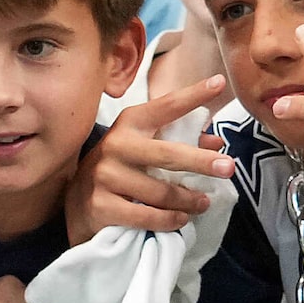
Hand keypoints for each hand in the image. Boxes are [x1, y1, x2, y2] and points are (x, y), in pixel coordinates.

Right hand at [74, 73, 234, 237]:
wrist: (75, 203)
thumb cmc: (119, 169)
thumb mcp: (142, 149)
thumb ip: (177, 142)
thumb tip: (216, 144)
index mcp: (130, 124)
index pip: (166, 106)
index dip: (193, 94)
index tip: (220, 82)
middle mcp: (116, 145)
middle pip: (168, 154)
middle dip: (201, 162)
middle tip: (228, 168)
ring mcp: (106, 176)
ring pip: (160, 192)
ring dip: (188, 200)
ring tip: (203, 203)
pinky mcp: (101, 206)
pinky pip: (146, 216)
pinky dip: (169, 220)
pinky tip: (181, 220)